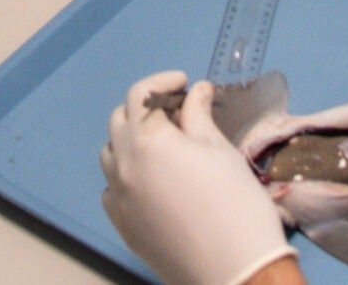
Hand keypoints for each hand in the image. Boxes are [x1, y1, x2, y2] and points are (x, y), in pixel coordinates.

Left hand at [100, 73, 292, 284]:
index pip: (141, 94)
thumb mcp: (219, 149)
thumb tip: (196, 91)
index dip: (163, 82)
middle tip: (178, 113)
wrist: (236, 271)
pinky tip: (152, 180)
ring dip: (131, 139)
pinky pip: (113, 187)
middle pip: (121, 120)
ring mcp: (118, 196)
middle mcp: (123, 164)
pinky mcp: (122, 224)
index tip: (183, 83)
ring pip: (111, 153)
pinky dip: (126, 174)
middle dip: (146, 109)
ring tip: (162, 145)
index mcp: (148, 139)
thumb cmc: (235, 204)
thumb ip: (199, 115)